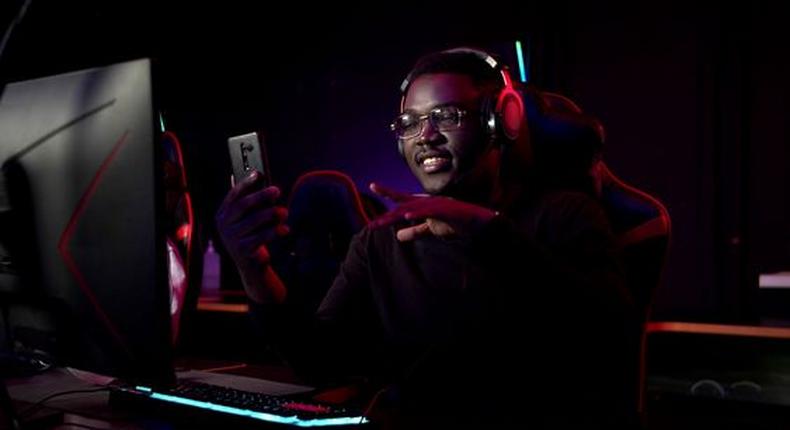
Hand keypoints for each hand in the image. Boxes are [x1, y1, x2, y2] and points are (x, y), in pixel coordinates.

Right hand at [215, 171, 288, 284]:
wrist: (252, 266)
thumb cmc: (252, 237)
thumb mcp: (250, 220)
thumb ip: (253, 205)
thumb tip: (264, 184)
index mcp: (223, 214)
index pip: (233, 195)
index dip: (245, 183)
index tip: (258, 173)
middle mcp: (224, 226)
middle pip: (242, 206)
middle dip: (260, 196)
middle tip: (276, 190)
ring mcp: (231, 239)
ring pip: (254, 221)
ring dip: (272, 214)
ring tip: (284, 212)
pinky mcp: (242, 250)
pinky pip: (261, 237)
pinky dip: (275, 231)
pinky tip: (285, 229)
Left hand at [369, 182, 497, 241]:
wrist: (475, 223)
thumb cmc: (453, 223)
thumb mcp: (430, 229)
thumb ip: (414, 231)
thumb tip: (397, 235)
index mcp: (422, 205)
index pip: (402, 199)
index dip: (387, 193)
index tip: (373, 185)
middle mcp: (427, 202)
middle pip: (403, 207)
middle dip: (387, 217)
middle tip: (372, 225)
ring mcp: (437, 205)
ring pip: (413, 210)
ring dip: (399, 216)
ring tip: (385, 222)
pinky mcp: (446, 210)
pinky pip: (430, 212)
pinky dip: (418, 214)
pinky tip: (407, 217)